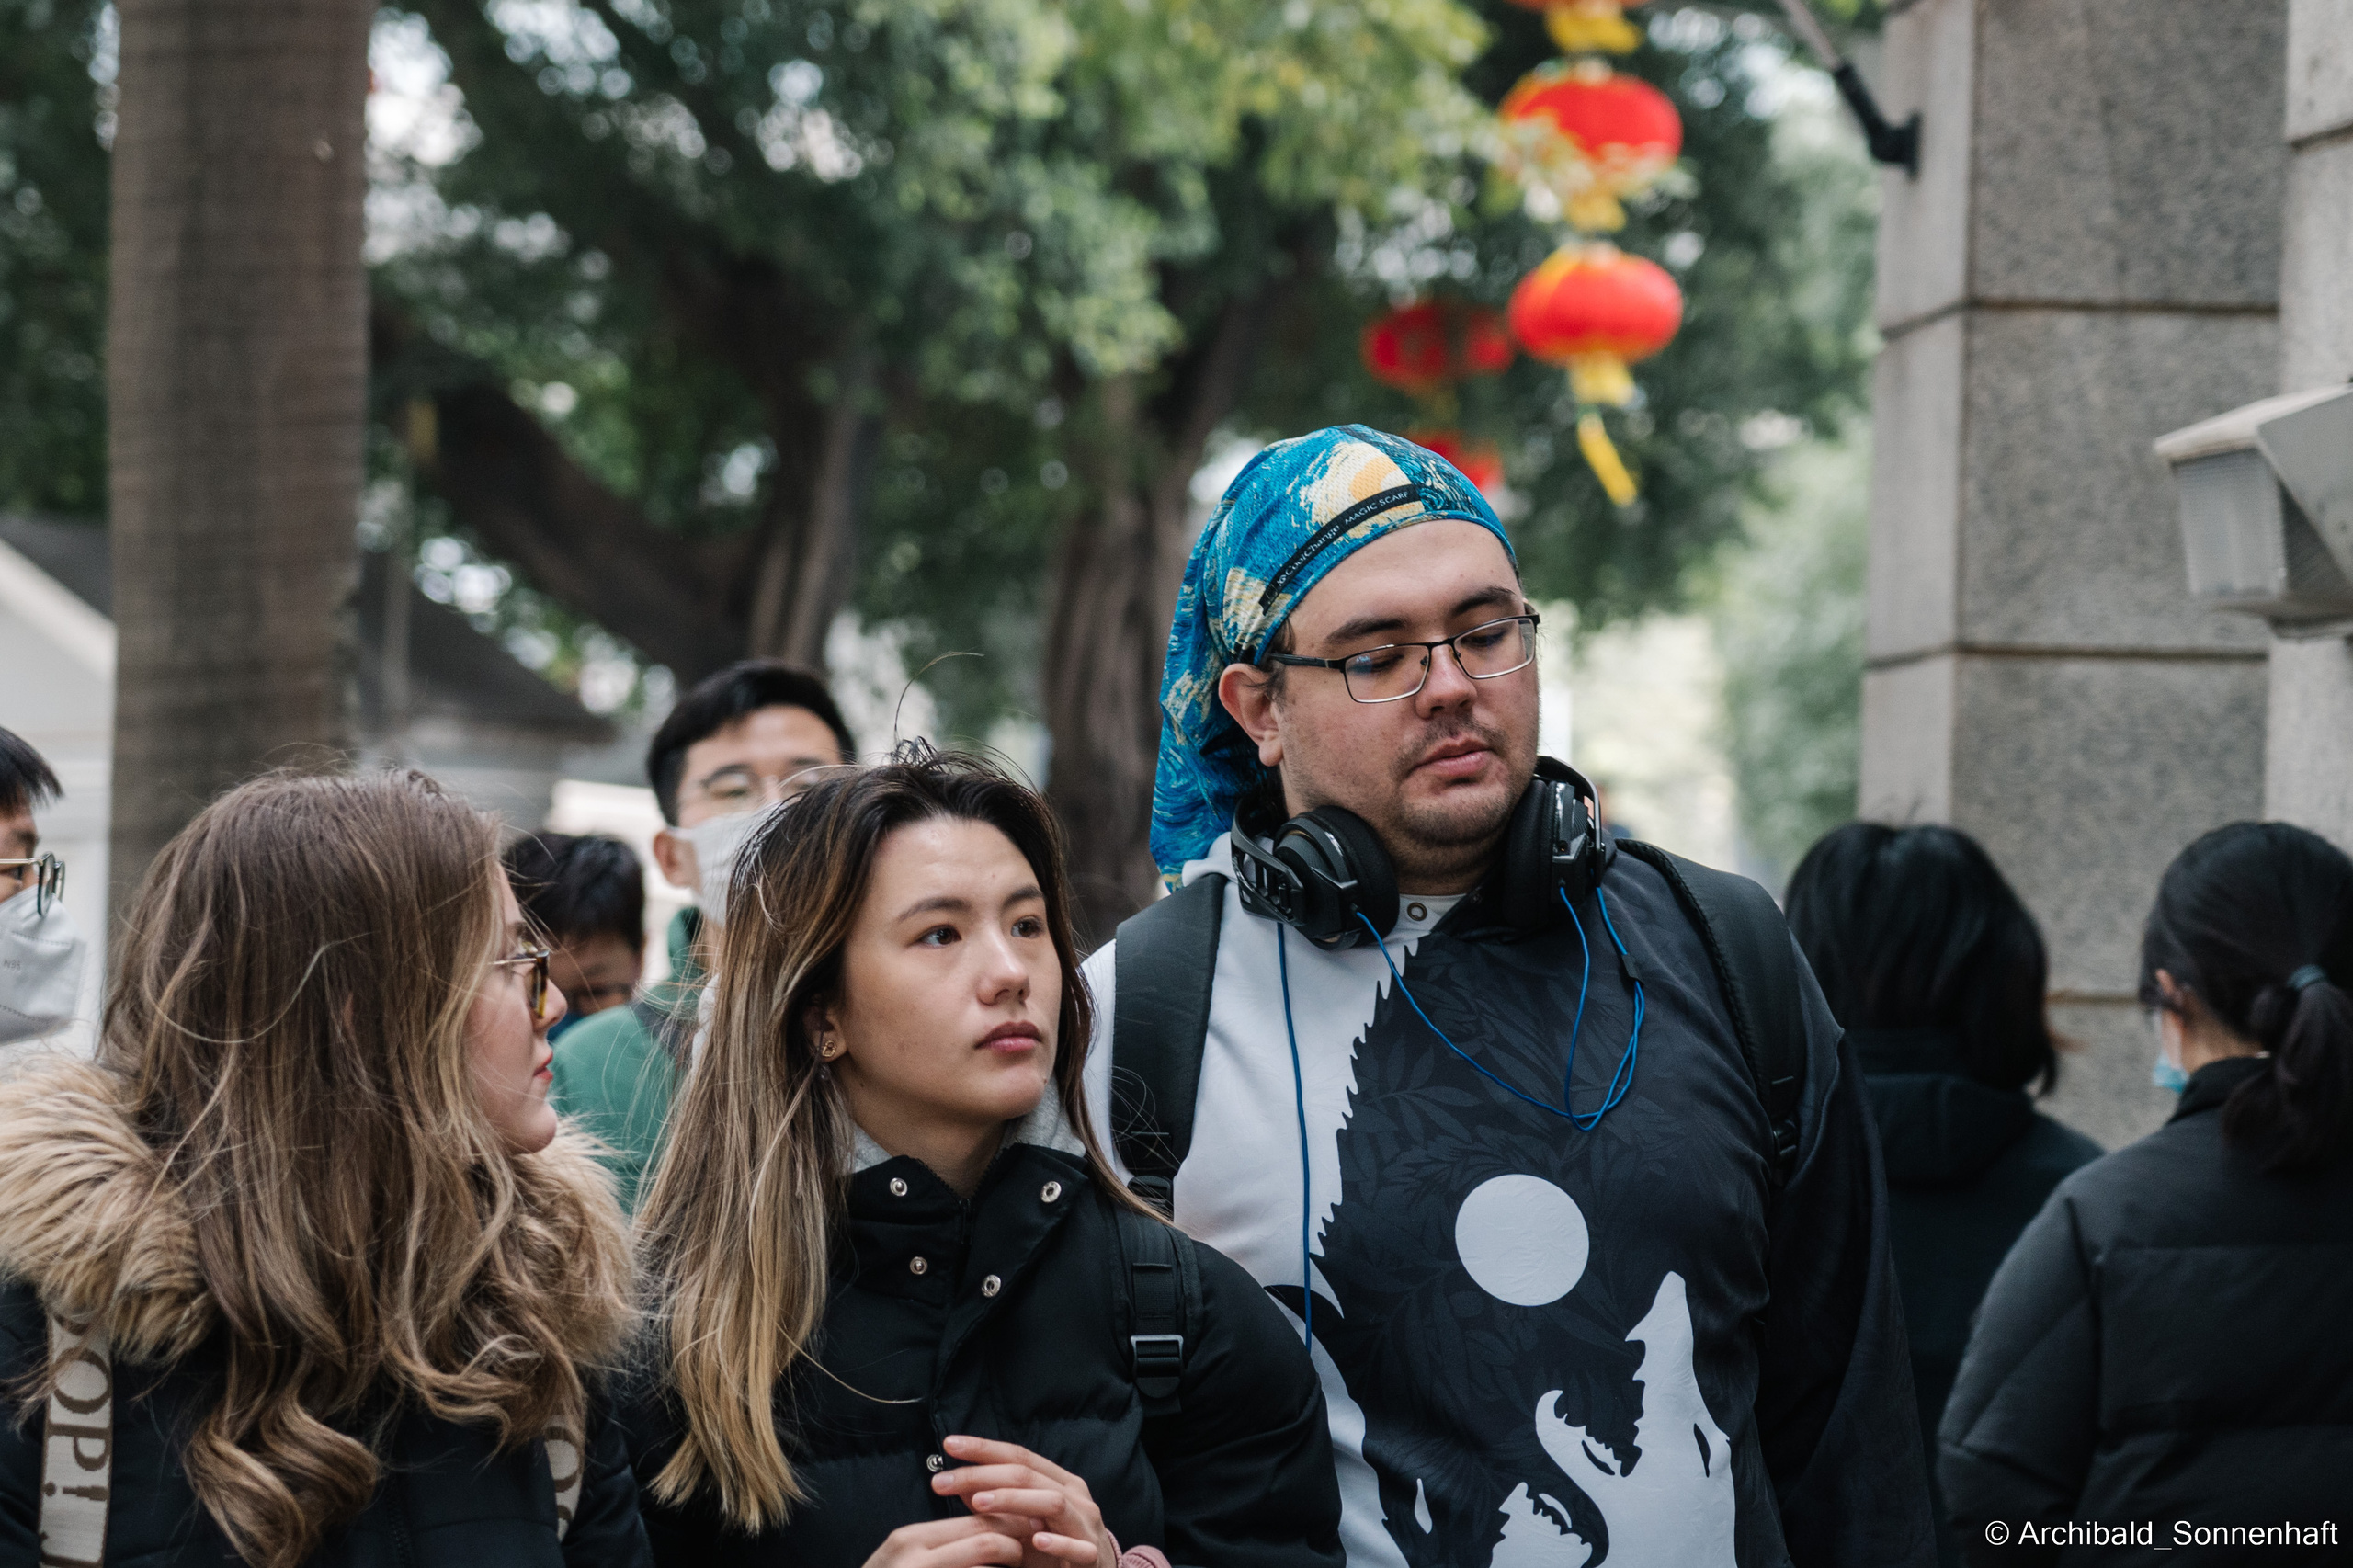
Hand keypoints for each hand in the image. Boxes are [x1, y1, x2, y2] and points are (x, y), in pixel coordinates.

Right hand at [860, 1515, 1029, 1567]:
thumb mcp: (906, 1560)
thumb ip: (939, 1544)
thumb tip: (984, 1528)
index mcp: (910, 1539)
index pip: (971, 1519)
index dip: (1008, 1520)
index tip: (1031, 1524)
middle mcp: (915, 1557)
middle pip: (984, 1537)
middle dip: (1018, 1540)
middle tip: (1036, 1546)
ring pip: (986, 1563)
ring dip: (1012, 1562)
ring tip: (1025, 1565)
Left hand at [931, 1434, 1118, 1566]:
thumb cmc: (1056, 1550)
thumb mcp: (1023, 1525)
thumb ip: (998, 1506)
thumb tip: (959, 1486)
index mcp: (1060, 1482)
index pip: (1020, 1456)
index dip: (984, 1448)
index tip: (949, 1444)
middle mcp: (1076, 1497)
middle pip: (1028, 1475)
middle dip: (982, 1475)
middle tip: (944, 1481)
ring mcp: (1086, 1525)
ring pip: (1053, 1502)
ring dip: (1014, 1500)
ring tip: (978, 1503)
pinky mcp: (1092, 1556)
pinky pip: (1077, 1547)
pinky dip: (1057, 1543)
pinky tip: (1036, 1541)